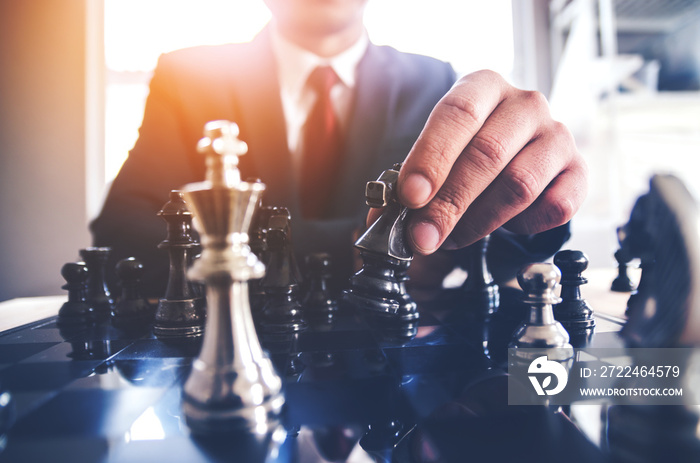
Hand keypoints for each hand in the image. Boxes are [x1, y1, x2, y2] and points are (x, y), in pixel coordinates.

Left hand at [397, 70, 587, 254]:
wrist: (520, 156)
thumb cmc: (470, 152)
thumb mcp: (437, 154)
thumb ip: (412, 182)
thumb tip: (383, 220)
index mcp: (484, 86)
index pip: (458, 113)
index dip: (431, 157)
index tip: (411, 196)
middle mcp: (526, 104)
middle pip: (487, 153)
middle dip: (448, 203)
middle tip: (423, 236)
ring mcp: (557, 136)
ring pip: (519, 184)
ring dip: (479, 221)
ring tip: (453, 236)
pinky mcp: (578, 171)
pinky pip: (554, 207)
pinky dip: (523, 226)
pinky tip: (505, 224)